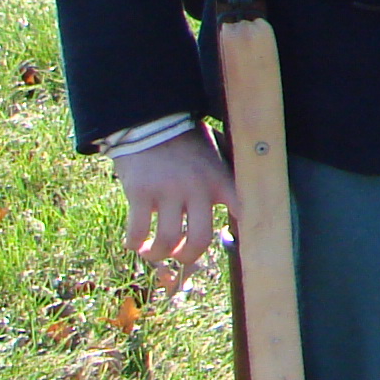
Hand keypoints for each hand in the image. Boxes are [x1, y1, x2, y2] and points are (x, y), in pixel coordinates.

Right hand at [114, 132, 235, 289]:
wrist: (150, 122)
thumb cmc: (184, 140)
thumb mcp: (213, 154)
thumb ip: (220, 178)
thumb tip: (234, 205)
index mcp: (218, 179)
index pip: (240, 208)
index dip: (244, 230)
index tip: (239, 245)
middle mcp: (196, 188)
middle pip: (199, 239)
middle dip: (188, 256)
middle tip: (179, 256)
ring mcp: (168, 191)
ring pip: (167, 240)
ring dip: (158, 254)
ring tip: (152, 252)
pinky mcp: (141, 193)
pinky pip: (138, 231)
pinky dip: (135, 243)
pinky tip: (134, 242)